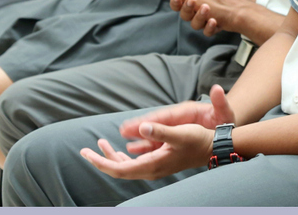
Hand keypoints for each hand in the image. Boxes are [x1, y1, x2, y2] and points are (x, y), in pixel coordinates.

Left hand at [80, 87, 234, 179]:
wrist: (213, 148)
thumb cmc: (197, 140)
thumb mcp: (179, 133)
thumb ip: (159, 131)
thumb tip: (141, 127)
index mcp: (152, 165)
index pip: (119, 169)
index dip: (101, 161)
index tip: (86, 153)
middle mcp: (151, 170)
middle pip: (119, 169)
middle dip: (101, 160)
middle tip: (85, 150)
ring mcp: (154, 168)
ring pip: (126, 167)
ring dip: (111, 157)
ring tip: (100, 144)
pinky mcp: (158, 163)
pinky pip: (134, 163)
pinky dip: (123, 156)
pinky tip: (122, 147)